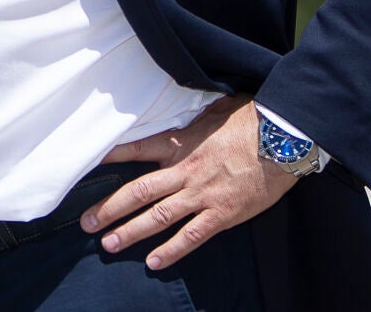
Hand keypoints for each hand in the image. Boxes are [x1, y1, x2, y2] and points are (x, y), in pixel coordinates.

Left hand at [79, 95, 295, 270]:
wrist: (284, 138)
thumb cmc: (252, 119)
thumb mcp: (215, 109)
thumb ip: (193, 118)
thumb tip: (185, 108)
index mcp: (180, 143)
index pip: (136, 149)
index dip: (110, 157)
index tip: (87, 165)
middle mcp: (184, 171)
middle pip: (137, 192)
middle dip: (109, 209)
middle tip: (87, 223)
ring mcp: (202, 195)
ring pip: (158, 217)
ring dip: (130, 232)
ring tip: (108, 245)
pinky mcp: (222, 214)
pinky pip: (191, 236)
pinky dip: (171, 251)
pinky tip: (153, 262)